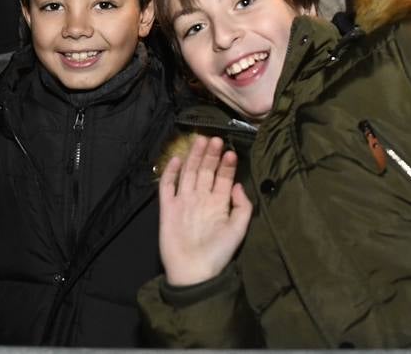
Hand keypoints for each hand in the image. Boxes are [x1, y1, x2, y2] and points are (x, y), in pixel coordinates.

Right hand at [159, 134, 251, 286]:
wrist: (193, 271)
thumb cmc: (218, 253)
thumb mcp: (238, 230)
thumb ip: (242, 206)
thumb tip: (238, 184)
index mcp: (218, 204)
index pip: (223, 179)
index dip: (227, 165)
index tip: (231, 151)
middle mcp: (201, 199)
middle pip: (205, 171)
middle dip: (210, 155)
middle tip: (215, 139)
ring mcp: (183, 202)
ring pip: (188, 173)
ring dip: (194, 157)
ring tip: (200, 140)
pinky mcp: (167, 208)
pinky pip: (167, 186)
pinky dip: (170, 172)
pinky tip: (176, 159)